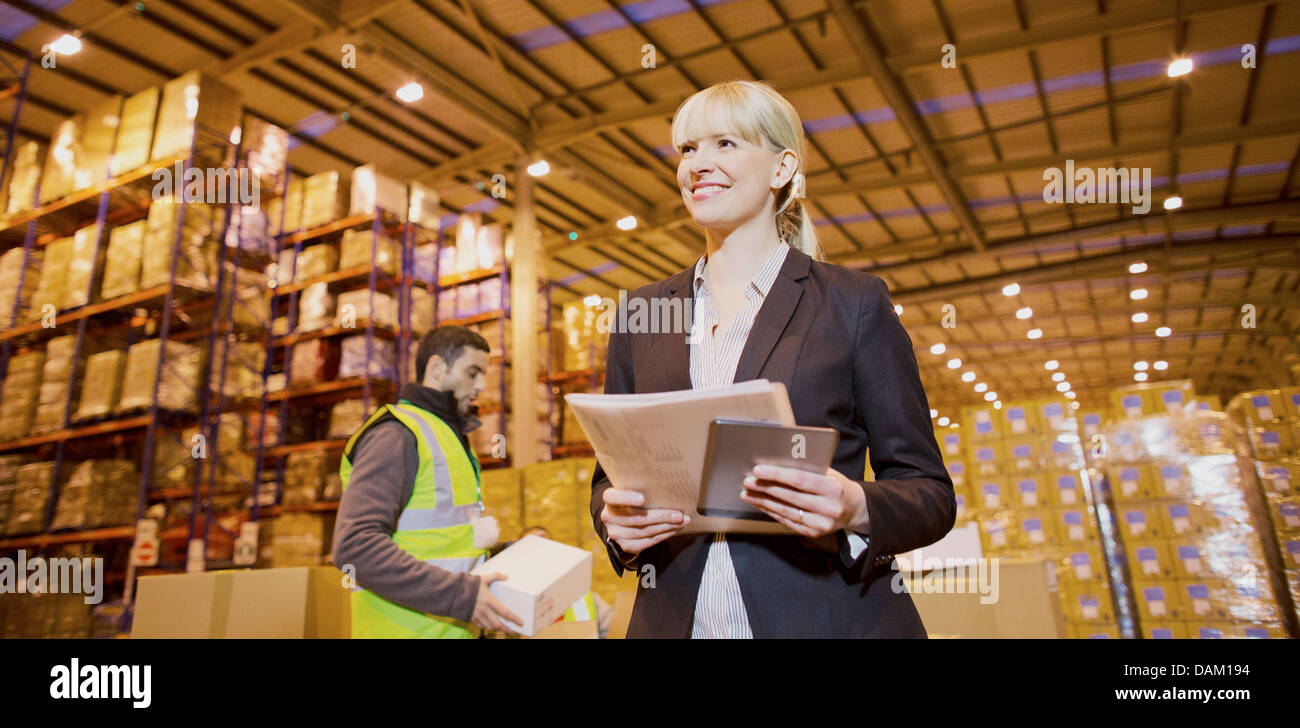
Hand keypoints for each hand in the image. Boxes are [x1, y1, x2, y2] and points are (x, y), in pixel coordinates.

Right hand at [471, 573, 522, 631]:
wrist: (454, 592)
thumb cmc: (469, 585)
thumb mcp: (483, 578)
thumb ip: (496, 576)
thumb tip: (506, 576)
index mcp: (490, 601)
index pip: (505, 612)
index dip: (514, 618)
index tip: (520, 623)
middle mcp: (484, 610)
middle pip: (498, 624)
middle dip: (506, 629)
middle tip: (512, 630)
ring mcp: (477, 615)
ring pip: (489, 627)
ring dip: (496, 629)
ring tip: (502, 629)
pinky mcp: (471, 618)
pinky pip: (480, 626)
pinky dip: (486, 627)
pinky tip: (489, 626)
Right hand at [600, 487, 688, 554]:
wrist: (622, 519)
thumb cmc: (633, 499)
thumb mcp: (632, 490)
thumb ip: (643, 488)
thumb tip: (668, 486)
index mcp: (609, 500)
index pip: (612, 497)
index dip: (626, 498)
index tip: (642, 498)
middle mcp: (609, 518)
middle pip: (637, 518)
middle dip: (661, 516)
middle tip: (679, 514)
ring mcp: (616, 534)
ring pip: (645, 531)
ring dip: (667, 527)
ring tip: (682, 521)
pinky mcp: (626, 546)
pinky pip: (648, 542)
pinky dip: (664, 535)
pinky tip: (675, 529)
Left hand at [740, 464, 867, 538]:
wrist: (854, 508)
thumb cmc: (835, 484)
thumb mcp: (828, 472)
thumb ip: (806, 469)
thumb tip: (775, 462)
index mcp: (833, 487)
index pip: (800, 480)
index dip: (777, 474)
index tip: (758, 470)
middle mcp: (829, 507)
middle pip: (790, 496)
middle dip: (765, 488)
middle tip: (747, 481)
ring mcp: (821, 523)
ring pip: (785, 511)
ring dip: (763, 501)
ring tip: (747, 493)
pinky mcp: (814, 533)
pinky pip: (787, 521)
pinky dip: (771, 511)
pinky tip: (760, 504)